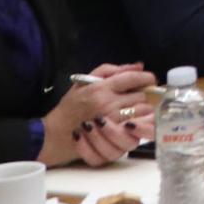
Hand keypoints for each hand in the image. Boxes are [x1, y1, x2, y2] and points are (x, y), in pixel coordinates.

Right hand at [40, 67, 158, 165]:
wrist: (53, 135)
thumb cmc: (69, 108)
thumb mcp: (83, 83)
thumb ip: (109, 70)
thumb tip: (137, 66)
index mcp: (100, 88)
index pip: (133, 78)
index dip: (146, 78)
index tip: (150, 80)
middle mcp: (107, 103)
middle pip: (141, 96)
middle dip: (142, 95)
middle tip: (136, 97)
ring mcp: (111, 121)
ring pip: (142, 112)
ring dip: (141, 110)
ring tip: (133, 110)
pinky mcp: (113, 137)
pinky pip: (137, 128)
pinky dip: (137, 125)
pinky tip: (131, 123)